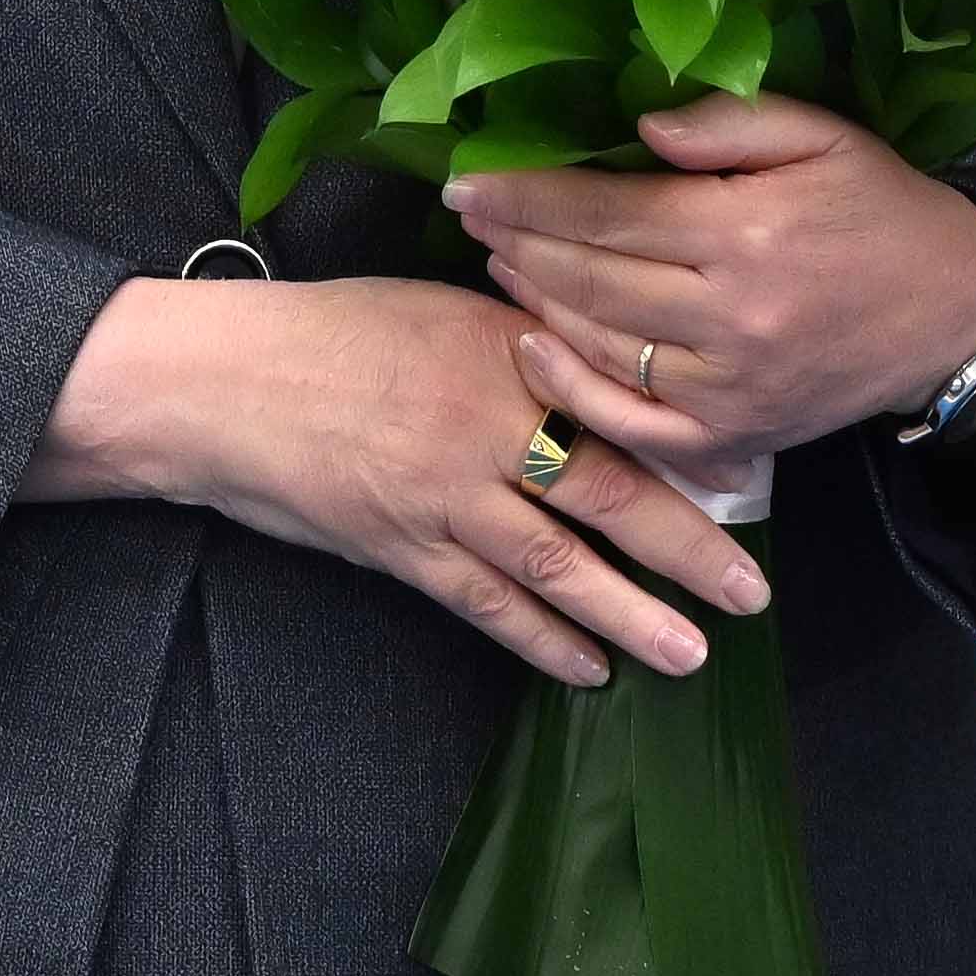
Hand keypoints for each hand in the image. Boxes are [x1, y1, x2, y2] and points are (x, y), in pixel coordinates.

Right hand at [30, 271, 765, 687]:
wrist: (223, 381)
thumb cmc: (334, 332)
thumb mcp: (446, 307)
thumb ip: (529, 339)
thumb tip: (610, 367)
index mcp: (510, 354)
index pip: (621, 406)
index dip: (689, 452)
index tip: (751, 483)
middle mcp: (489, 426)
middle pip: (610, 495)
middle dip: (688, 551)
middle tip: (749, 592)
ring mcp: (445, 495)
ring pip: (557, 566)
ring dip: (630, 615)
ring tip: (689, 653)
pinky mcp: (402, 547)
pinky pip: (487, 605)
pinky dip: (542, 640)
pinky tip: (587, 667)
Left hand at [449, 95, 975, 488]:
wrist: (956, 309)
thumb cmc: (882, 209)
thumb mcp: (824, 136)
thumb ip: (730, 122)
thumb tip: (635, 128)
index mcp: (748, 231)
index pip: (610, 212)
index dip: (530, 196)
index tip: (469, 182)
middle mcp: (730, 316)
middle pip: (590, 279)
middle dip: (517, 243)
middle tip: (471, 215)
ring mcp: (729, 387)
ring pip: (600, 347)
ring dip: (535, 301)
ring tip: (498, 261)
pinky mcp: (735, 436)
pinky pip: (632, 423)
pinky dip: (572, 392)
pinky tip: (533, 348)